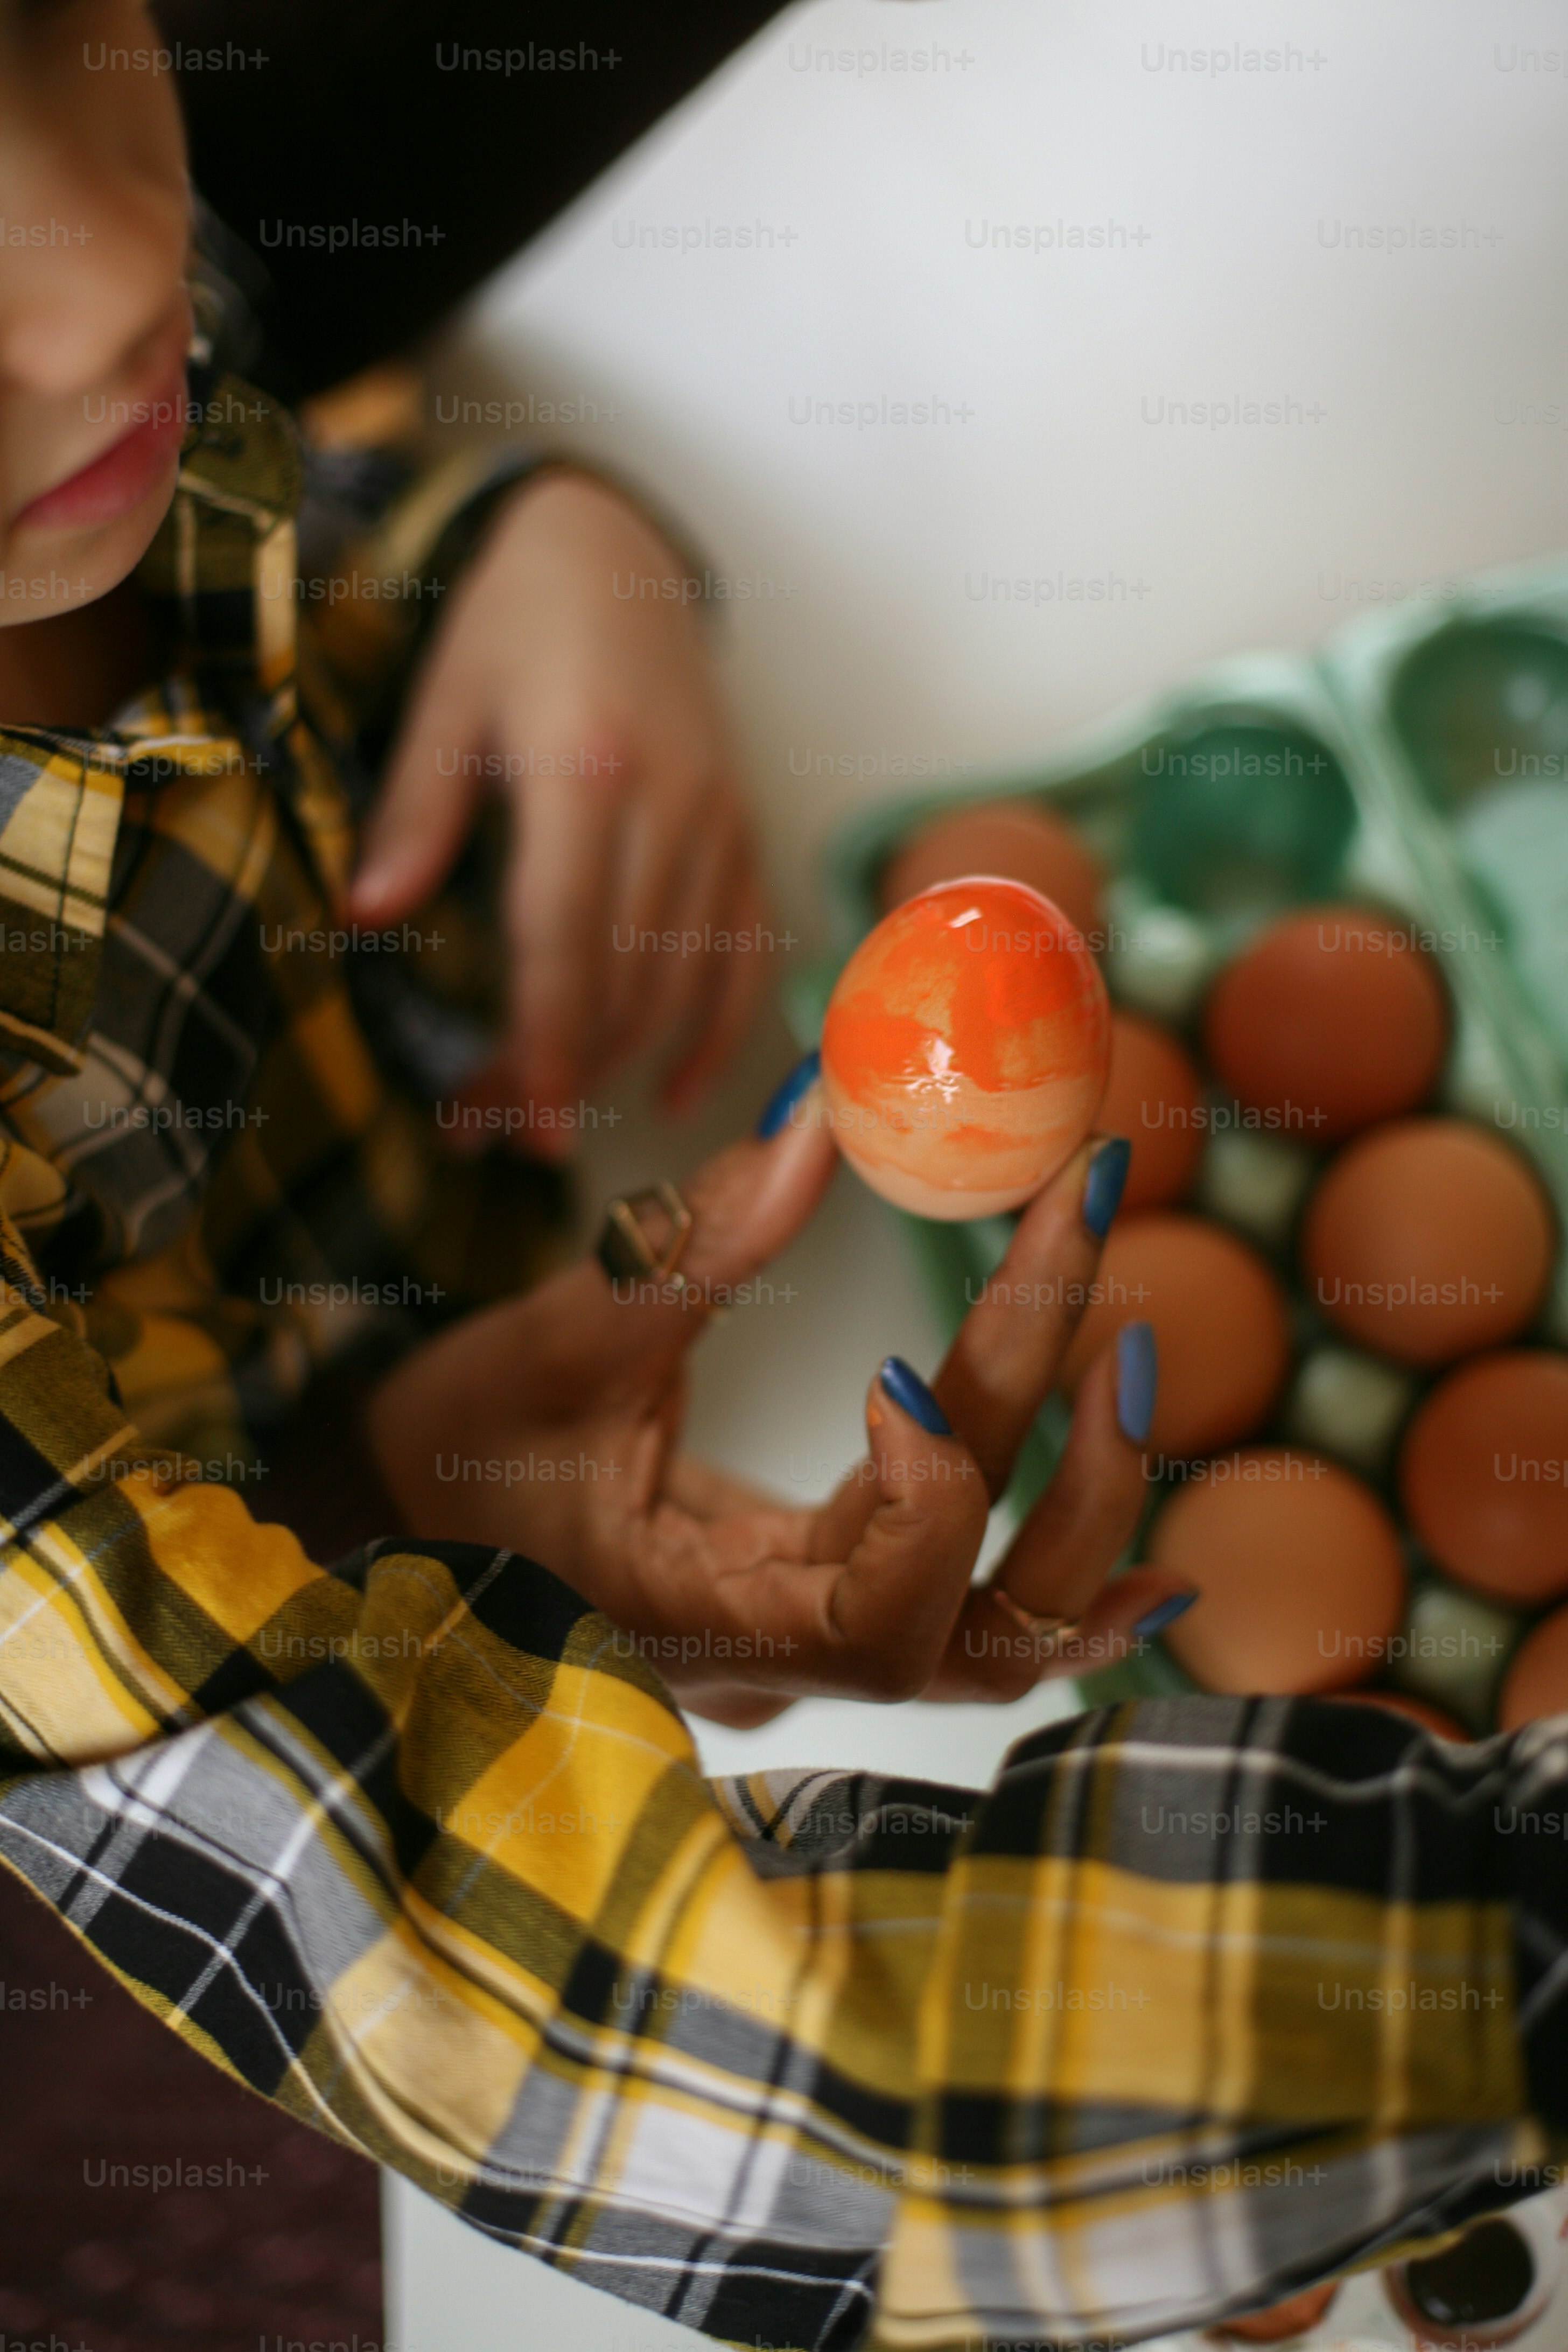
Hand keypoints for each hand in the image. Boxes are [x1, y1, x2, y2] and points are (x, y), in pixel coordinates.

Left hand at [347, 470, 770, 1150]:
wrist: (614, 551)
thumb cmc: (516, 622)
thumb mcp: (444, 699)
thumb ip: (413, 812)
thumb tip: (366, 915)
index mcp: (585, 766)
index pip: (567, 934)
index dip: (545, 1037)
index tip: (517, 1117)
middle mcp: (668, 800)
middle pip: (626, 973)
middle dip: (565, 1068)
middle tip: (497, 1133)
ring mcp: (718, 819)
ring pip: (686, 976)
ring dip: (624, 1062)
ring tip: (551, 1114)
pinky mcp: (743, 831)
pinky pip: (745, 951)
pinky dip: (718, 1030)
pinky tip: (675, 1091)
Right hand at [364, 1089, 1191, 1723]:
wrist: (393, 1530)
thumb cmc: (445, 1456)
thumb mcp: (548, 1348)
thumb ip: (688, 1247)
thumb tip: (822, 1107)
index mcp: (695, 1620)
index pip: (876, 1622)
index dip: (933, 1496)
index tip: (907, 1364)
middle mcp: (776, 1667)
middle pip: (977, 1611)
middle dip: (1059, 1435)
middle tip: (1083, 1228)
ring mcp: (809, 1656)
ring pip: (1001, 1638)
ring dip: (1092, 1500)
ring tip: (1133, 1347)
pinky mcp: (824, 1612)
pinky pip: (976, 1628)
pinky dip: (1075, 1587)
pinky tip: (1163, 1555)